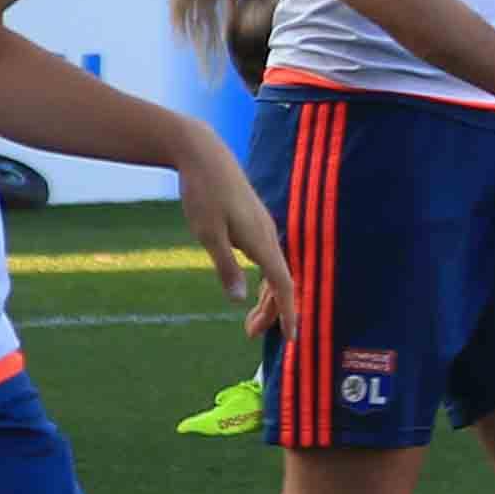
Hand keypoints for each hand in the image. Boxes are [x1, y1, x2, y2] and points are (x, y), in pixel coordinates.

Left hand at [180, 135, 293, 339]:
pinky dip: (262, 279)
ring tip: (249, 321)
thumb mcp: (208, 235)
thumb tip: (240, 299)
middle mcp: (267, 236)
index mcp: (261, 241)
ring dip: (265, 298)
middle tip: (250, 334)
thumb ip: (226, 268)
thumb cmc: (204, 193)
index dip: (289, 313)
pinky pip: (267, 259)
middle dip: (272, 312)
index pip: (283, 285)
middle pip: (280, 282)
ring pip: (273, 271)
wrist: (203, 154)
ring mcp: (262, 228)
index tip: (291, 339)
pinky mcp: (253, 222)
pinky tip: (249, 286)